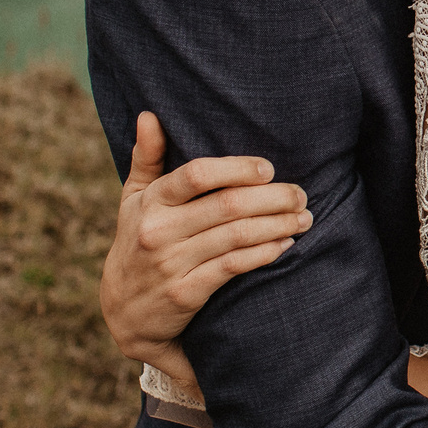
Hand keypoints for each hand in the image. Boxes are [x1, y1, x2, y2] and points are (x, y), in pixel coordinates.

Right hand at [100, 112, 311, 396]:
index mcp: (151, 201)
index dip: (237, 168)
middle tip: (301, 194)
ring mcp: (172, 263)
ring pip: (236, 236)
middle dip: (272, 198)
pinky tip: (284, 245)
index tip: (268, 169)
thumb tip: (149, 115)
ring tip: (303, 218)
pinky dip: (263, 254)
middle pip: (227, 205)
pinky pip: (232, 267)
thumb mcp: (133, 200)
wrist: (124, 312)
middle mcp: (159, 230)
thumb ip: (146, 158)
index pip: (196, 175)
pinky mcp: (186, 293)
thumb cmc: (137, 242)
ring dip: (276, 225)